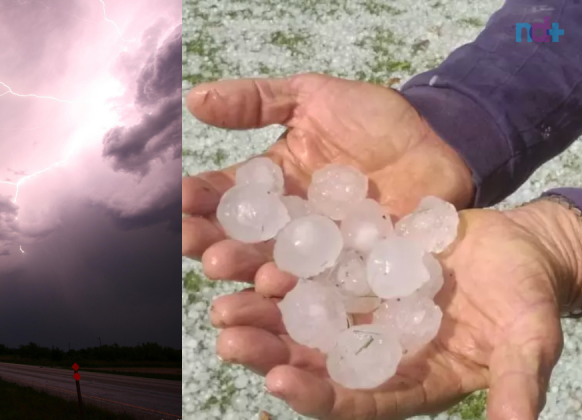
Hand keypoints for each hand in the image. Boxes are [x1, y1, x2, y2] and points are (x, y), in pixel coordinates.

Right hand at [182, 73, 474, 278]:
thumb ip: (255, 101)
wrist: (443, 143)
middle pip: (240, 242)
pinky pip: (322, 291)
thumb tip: (193, 100)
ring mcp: (317, 258)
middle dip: (216, 246)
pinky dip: (298, 295)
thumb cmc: (374, 120)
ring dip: (247, 278)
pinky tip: (279, 292)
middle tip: (202, 250)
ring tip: (230, 276)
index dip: (198, 200)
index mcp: (267, 189)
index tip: (179, 201)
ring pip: (272, 273)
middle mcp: (284, 229)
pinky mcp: (352, 279)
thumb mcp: (313, 98)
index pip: (222, 197)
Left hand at [209, 200, 581, 419]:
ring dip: (262, 309)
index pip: (356, 399)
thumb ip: (515, 381)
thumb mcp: (528, 339)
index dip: (318, 395)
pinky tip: (254, 255)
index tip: (279, 381)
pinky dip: (285, 264)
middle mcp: (373, 348)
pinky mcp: (354, 270)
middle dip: (268, 351)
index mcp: (408, 379)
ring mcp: (360, 309)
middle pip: (312, 359)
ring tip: (224, 299)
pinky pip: (314, 268)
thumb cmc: (528, 298)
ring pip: (302, 314)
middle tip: (227, 337)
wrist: (518, 247)